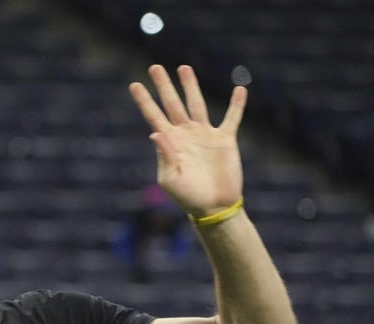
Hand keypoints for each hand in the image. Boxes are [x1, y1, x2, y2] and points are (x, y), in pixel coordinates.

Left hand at [128, 65, 245, 217]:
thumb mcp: (171, 178)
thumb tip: (155, 132)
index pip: (154, 116)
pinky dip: (236, 104)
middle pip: (172, 103)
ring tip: (183, 67)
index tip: (134, 84)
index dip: (144, 100)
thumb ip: (164, 155)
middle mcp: (185, 134)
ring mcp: (205, 135)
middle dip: (164, 86)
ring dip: (191, 85)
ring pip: (196, 104)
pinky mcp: (225, 140)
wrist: (214, 206)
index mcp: (169, 143)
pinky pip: (232, 118)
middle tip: (155, 67)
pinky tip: (239, 89)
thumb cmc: (188, 197)